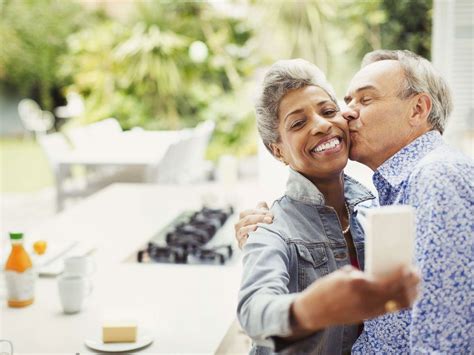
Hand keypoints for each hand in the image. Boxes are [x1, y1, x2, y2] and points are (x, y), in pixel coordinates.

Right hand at [234, 201, 272, 248]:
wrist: (260, 246)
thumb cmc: (261, 228)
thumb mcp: (262, 218)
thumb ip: (262, 210)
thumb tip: (262, 203)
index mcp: (243, 218)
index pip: (248, 212)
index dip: (259, 212)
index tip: (270, 214)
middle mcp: (239, 226)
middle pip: (246, 219)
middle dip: (259, 218)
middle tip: (270, 220)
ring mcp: (238, 235)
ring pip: (242, 229)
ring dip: (252, 226)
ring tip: (261, 225)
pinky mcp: (240, 244)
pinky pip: (241, 238)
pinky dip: (247, 234)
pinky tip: (255, 232)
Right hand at [291, 266, 419, 333]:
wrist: (314, 310)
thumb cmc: (326, 288)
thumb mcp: (342, 275)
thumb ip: (361, 274)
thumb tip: (377, 272)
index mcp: (359, 284)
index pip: (390, 281)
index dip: (404, 275)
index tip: (410, 267)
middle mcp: (366, 299)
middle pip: (398, 295)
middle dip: (411, 284)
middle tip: (416, 274)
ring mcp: (368, 310)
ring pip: (397, 305)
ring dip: (408, 295)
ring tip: (413, 286)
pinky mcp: (367, 316)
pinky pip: (388, 309)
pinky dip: (397, 301)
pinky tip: (401, 295)